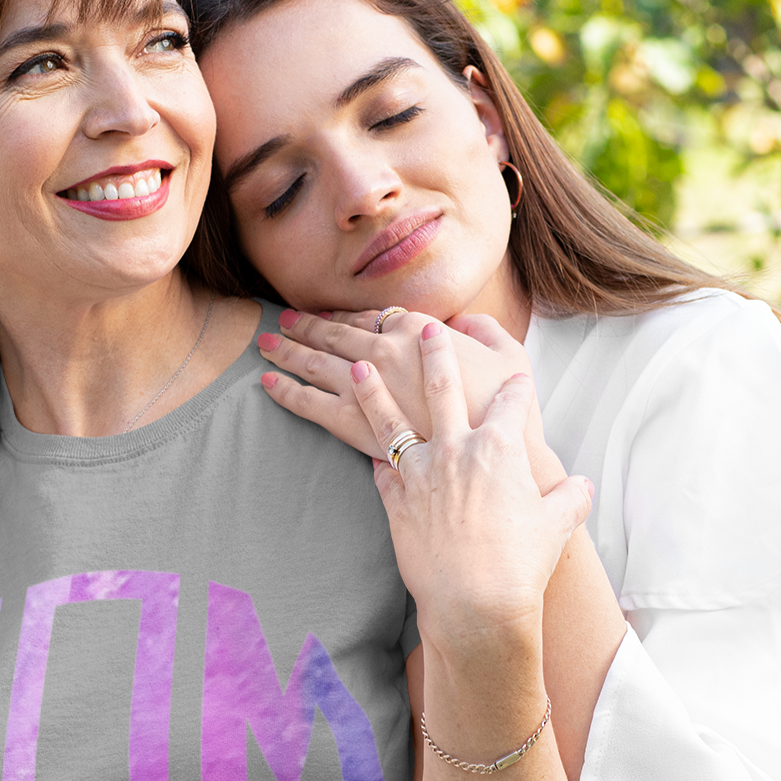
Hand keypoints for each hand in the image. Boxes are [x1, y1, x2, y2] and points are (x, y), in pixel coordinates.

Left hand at [256, 307, 562, 489]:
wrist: (492, 467)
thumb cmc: (509, 416)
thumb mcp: (513, 360)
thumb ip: (488, 332)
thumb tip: (463, 321)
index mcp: (420, 333)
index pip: (373, 316)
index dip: (347, 314)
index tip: (330, 313)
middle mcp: (387, 353)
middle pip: (336, 334)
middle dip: (308, 325)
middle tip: (286, 320)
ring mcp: (365, 388)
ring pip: (316, 362)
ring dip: (288, 348)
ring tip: (267, 342)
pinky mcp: (352, 427)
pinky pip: (309, 404)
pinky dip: (285, 390)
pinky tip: (267, 382)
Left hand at [349, 322, 592, 654]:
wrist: (474, 603)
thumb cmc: (520, 565)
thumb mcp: (557, 525)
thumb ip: (570, 498)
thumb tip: (583, 486)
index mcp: (500, 448)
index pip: (512, 402)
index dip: (517, 389)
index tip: (515, 378)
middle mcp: (456, 450)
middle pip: (443, 387)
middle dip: (436, 353)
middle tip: (426, 329)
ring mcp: (420, 473)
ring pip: (391, 420)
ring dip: (374, 390)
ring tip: (359, 366)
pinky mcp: (395, 501)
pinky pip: (381, 470)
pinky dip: (376, 460)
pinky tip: (368, 451)